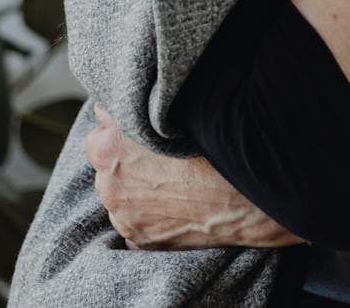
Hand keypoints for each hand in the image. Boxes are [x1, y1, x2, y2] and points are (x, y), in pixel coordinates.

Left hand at [85, 103, 299, 249]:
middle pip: (108, 166)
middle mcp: (109, 186)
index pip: (99, 131)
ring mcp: (124, 218)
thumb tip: (107, 107)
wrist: (251, 197)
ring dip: (137, 188)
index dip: (124, 129)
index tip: (145, 131)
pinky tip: (176, 204)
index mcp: (108, 149)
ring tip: (175, 181)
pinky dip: (150, 215)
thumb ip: (130, 106)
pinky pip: (136, 223)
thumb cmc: (215, 147)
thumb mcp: (175, 112)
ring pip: (122, 195)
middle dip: (127, 160)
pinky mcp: (140, 242)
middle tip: (163, 155)